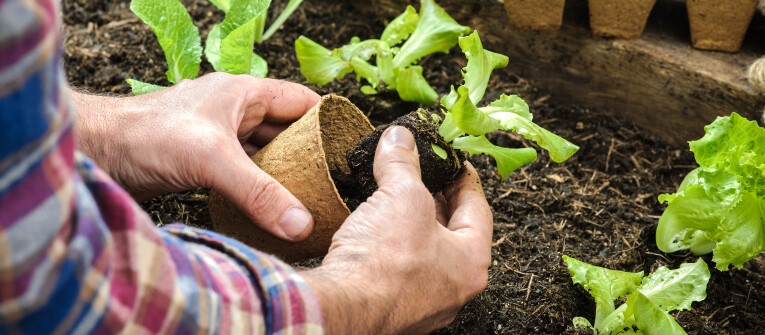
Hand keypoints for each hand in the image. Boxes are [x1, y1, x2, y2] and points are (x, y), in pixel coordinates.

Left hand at [70, 73, 319, 240]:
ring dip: (282, 174)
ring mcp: (218, 136)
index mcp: (244, 93)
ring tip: (307, 199)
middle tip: (330, 184)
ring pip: (264, 153)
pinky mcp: (203, 160)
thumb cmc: (145, 135)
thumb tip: (300, 223)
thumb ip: (259, 192)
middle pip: (286, 131)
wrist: (96, 152)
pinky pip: (243, 172)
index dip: (327, 122)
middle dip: (308, 155)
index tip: (347, 151)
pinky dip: (258, 187)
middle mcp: (234, 111)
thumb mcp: (212, 160)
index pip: (301, 102)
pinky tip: (269, 207)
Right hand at [302, 127, 492, 333]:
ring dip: (411, 226)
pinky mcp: (391, 310)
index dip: (464, 179)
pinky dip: (390, 249)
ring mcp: (423, 305)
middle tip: (423, 176)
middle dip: (435, 201)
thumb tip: (400, 138)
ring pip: (424, 255)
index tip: (454, 163)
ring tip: (394, 199)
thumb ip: (403, 163)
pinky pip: (398, 272)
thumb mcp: (400, 194)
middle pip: (452, 233)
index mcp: (471, 262)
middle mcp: (453, 289)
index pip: (478, 209)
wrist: (343, 308)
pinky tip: (373, 233)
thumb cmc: (385, 261)